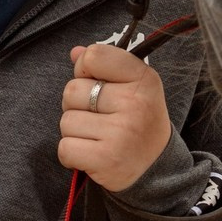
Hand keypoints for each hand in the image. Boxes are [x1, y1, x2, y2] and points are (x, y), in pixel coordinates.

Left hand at [58, 42, 172, 191]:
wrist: (156, 167)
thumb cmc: (138, 120)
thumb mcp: (133, 86)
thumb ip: (104, 65)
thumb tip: (75, 52)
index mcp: (143, 79)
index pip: (94, 55)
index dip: (85, 68)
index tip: (95, 82)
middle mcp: (135, 104)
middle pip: (72, 90)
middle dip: (77, 104)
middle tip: (98, 116)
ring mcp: (121, 133)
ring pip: (66, 121)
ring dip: (74, 131)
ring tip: (97, 136)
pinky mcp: (106, 160)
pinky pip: (65, 148)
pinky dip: (71, 153)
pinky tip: (91, 153)